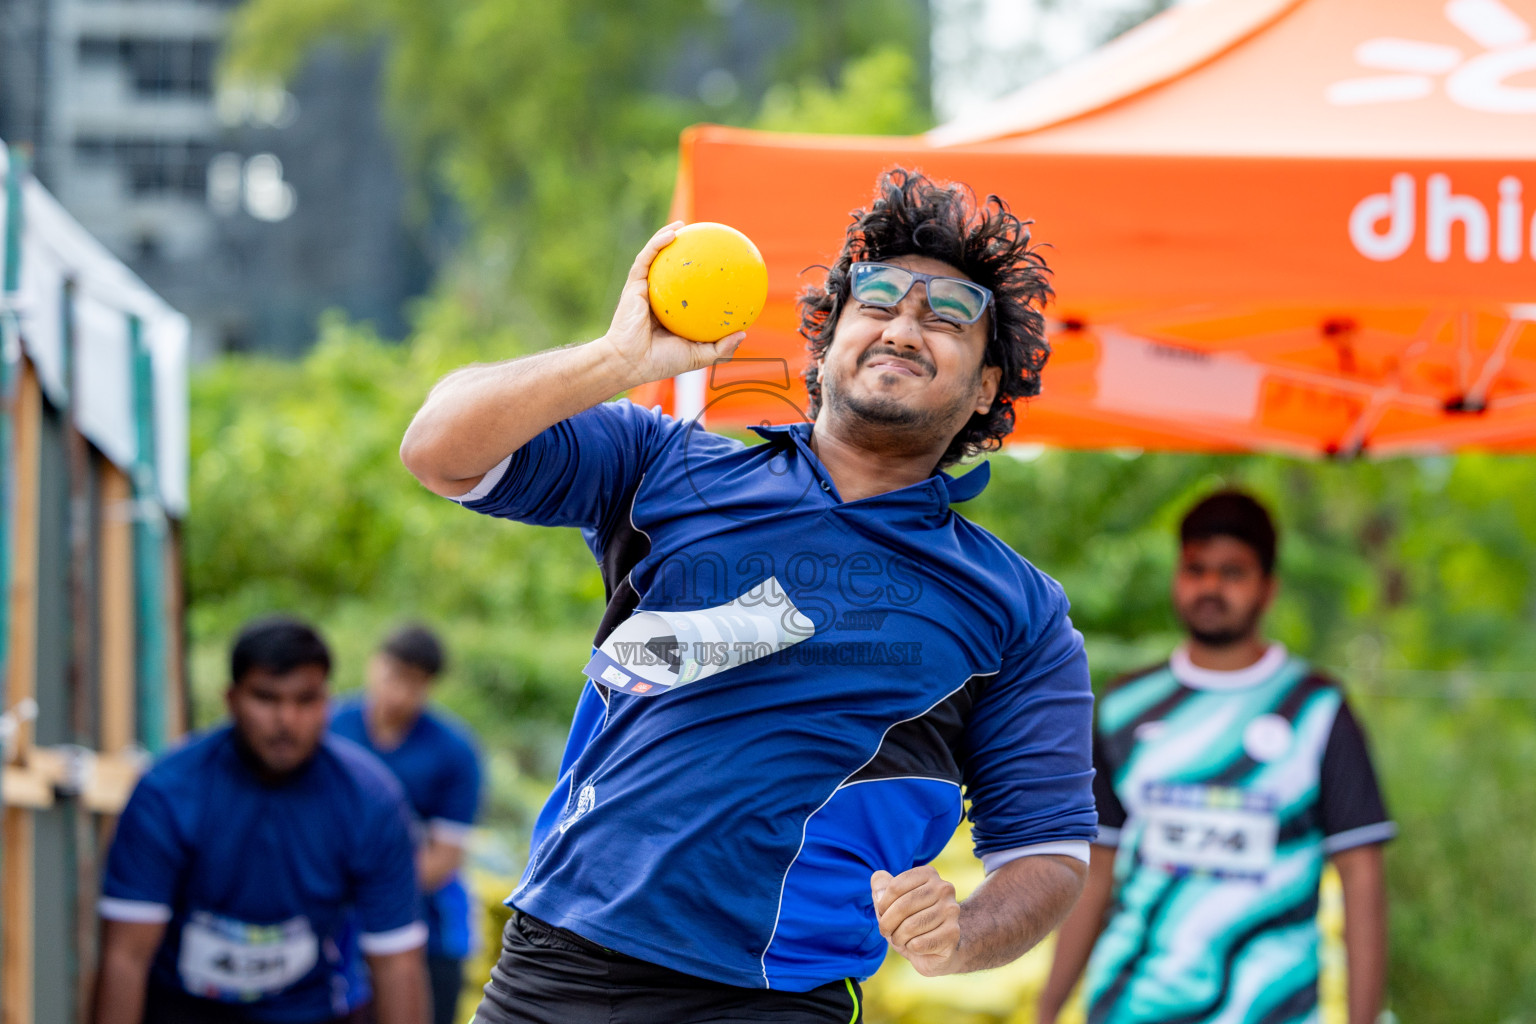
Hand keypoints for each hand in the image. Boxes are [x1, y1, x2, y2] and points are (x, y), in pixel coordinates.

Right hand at [599, 221, 744, 386]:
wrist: (630, 362)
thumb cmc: (661, 362)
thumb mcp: (698, 356)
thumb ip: (720, 348)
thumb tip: (744, 333)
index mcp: (672, 312)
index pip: (688, 290)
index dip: (702, 277)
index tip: (720, 268)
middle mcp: (658, 297)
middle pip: (672, 270)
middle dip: (684, 252)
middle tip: (703, 240)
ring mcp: (645, 289)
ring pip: (656, 258)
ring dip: (667, 237)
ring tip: (684, 226)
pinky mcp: (634, 284)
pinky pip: (646, 259)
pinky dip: (658, 243)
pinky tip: (673, 233)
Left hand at [871, 865, 962, 975]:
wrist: (937, 950)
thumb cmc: (910, 921)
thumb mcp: (891, 903)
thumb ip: (881, 886)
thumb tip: (878, 880)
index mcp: (928, 874)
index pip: (895, 887)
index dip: (882, 904)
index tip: (882, 913)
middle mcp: (944, 888)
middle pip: (903, 906)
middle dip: (887, 923)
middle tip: (886, 931)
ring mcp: (951, 910)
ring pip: (910, 926)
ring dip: (898, 937)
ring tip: (900, 939)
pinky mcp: (953, 933)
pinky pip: (919, 943)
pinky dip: (911, 947)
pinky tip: (915, 946)